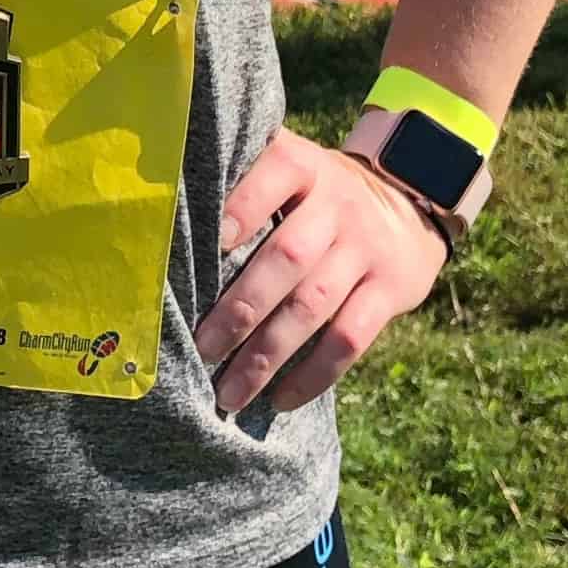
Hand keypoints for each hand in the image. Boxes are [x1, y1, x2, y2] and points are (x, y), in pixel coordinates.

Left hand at [196, 129, 448, 422]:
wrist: (407, 202)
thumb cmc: (313, 196)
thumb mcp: (291, 169)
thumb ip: (240, 179)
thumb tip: (161, 209)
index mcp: (304, 167)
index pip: (276, 173)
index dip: (242, 206)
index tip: (205, 245)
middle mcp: (338, 205)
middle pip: (287, 257)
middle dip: (240, 308)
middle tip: (202, 348)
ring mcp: (367, 249)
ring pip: (314, 306)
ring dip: (267, 354)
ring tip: (229, 393)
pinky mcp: (391, 291)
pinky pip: (351, 338)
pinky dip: (314, 374)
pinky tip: (280, 399)